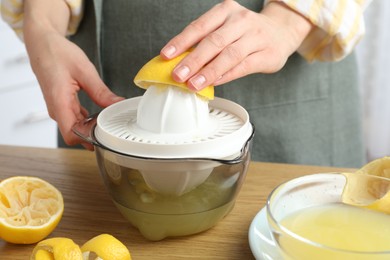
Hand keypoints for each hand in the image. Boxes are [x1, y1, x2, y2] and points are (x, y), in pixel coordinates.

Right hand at [24, 0, 123, 148]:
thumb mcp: (84, 70)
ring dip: (92, 127)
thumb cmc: (57, 54)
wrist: (42, 44)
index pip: (71, 135)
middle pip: (76, 134)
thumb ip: (101, 91)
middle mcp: (57, 110)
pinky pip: (77, 120)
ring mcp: (60, 109)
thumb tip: (117, 104)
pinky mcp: (63, 106)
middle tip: (114, 125)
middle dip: (94, 134)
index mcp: (59, 102)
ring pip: (77, 128)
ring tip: (110, 119)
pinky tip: (101, 114)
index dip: (88, 138)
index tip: (105, 132)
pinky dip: (89, 120)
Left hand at [161, 0, 312, 90]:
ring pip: (229, 55)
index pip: (199, 26)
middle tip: (177, 75)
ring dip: (209, 72)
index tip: (166, 56)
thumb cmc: (245, 32)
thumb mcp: (225, 27)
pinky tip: (213, 84)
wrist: (281, 31)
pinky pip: (243, 67)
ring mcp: (256, 37)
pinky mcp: (266, 55)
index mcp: (226, 10)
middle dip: (193, 60)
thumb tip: (178, 62)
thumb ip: (205, 41)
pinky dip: (226, 76)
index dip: (181, 41)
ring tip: (193, 84)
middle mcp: (241, 21)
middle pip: (213, 41)